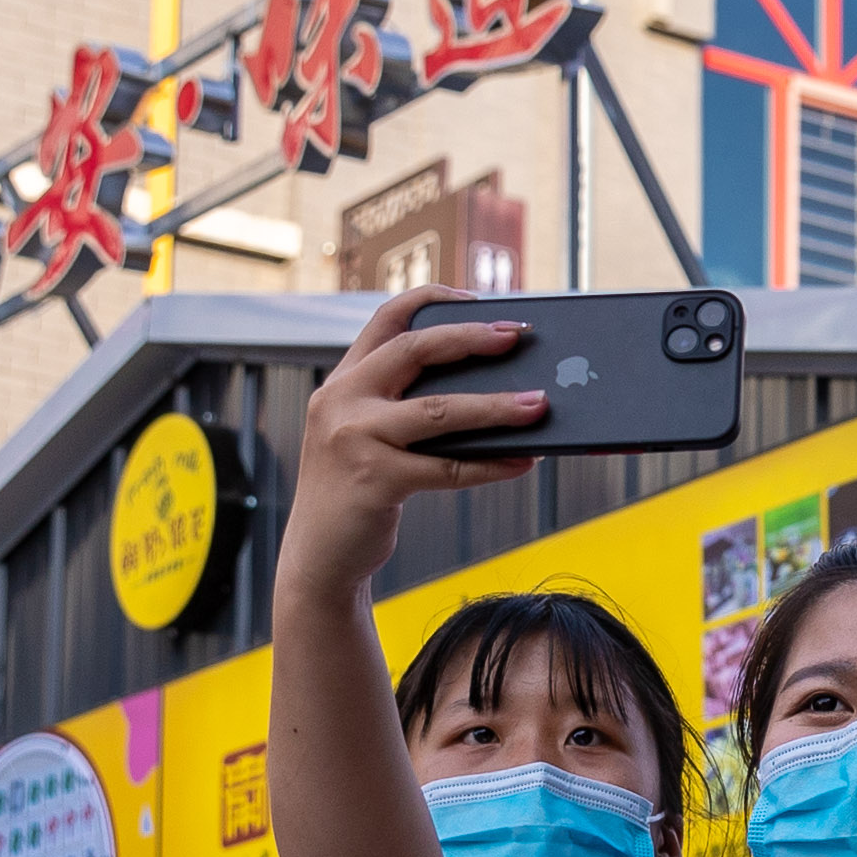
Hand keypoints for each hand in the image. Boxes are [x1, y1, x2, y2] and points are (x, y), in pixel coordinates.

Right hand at [274, 291, 541, 595]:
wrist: (317, 557)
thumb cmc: (355, 493)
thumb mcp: (366, 437)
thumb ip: (404, 407)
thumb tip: (490, 389)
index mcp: (341, 382)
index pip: (386, 319)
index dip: (432, 300)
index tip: (476, 299)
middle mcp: (341, 401)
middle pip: (414, 349)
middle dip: (472, 337)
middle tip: (519, 335)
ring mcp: (354, 439)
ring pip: (439, 410)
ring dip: (496, 405)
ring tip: (539, 404)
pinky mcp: (374, 481)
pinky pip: (448, 467)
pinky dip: (490, 464)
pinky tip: (522, 461)